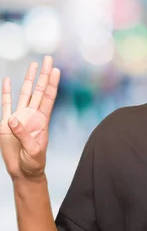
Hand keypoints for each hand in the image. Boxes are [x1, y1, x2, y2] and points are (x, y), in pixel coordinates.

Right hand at [0, 56, 60, 180]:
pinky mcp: (5, 124)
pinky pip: (5, 104)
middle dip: (43, 75)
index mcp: (42, 120)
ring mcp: (19, 117)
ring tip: (33, 65)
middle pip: (39, 90)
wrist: (23, 171)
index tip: (56, 70)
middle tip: (48, 59)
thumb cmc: (33, 162)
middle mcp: (32, 115)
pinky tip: (7, 80)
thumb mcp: (33, 151)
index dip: (52, 84)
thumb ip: (24, 135)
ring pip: (25, 94)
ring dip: (28, 79)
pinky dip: (6, 92)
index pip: (48, 98)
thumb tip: (13, 119)